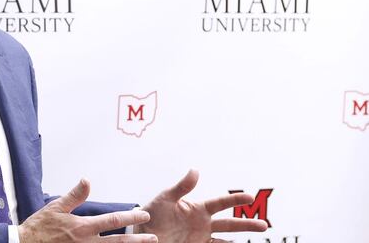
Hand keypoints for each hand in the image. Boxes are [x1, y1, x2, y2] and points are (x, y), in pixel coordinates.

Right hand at [19, 178, 156, 242]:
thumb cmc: (39, 227)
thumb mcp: (56, 207)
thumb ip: (75, 195)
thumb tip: (87, 181)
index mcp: (82, 227)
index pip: (113, 221)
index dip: (130, 217)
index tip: (144, 214)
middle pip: (118, 242)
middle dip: (138, 240)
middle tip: (154, 238)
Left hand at [135, 169, 267, 242]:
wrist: (141, 235)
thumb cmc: (151, 214)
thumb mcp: (165, 199)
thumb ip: (181, 187)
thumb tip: (196, 170)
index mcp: (198, 209)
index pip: (221, 203)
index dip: (235, 199)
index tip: (250, 197)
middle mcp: (203, 224)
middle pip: (230, 224)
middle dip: (247, 225)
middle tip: (265, 226)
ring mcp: (201, 238)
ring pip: (225, 240)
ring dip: (239, 241)